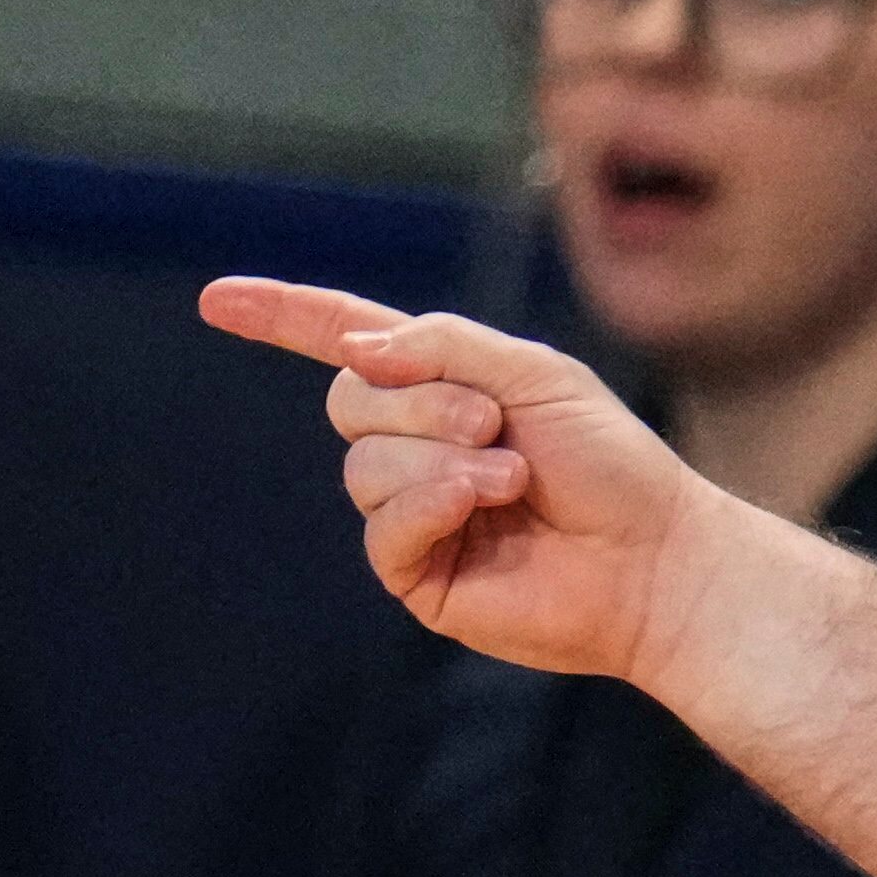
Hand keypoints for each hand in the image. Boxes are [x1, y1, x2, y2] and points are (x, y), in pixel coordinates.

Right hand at [197, 279, 723, 683]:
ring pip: (363, 465)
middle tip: (496, 425)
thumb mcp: (534, 373)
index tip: (216, 301)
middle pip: (349, 401)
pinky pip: (382, 527)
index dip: (283, 319)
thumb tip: (354, 354)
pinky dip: (430, 504)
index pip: (346, 344)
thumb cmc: (614, 467)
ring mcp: (417, 515)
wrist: (660, 559)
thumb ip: (443, 345)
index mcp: (444, 390)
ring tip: (514, 478)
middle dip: (419, 403)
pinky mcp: (423, 575)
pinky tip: (485, 505)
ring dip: (441, 459)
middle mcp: (419, 450)